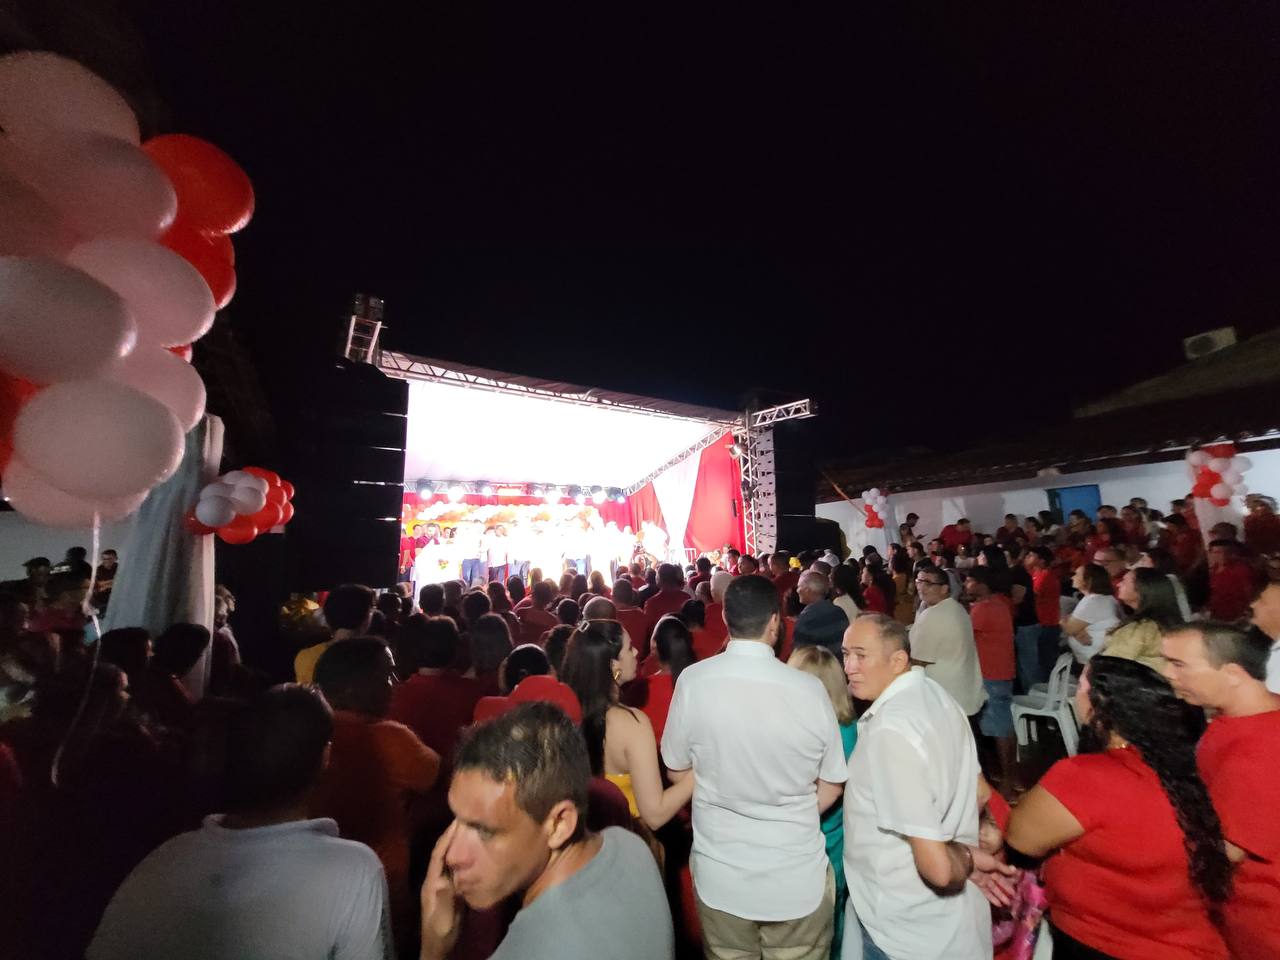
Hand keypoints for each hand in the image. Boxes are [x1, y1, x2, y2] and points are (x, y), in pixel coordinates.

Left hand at [420, 820, 462, 959]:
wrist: (439, 949)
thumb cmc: (441, 933)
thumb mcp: (444, 918)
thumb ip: (444, 899)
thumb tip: (444, 879)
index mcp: (431, 883)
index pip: (438, 854)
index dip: (446, 837)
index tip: (457, 820)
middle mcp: (435, 879)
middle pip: (442, 852)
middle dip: (452, 835)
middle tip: (466, 819)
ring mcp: (442, 884)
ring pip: (449, 859)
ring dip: (457, 844)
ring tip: (471, 830)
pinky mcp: (449, 889)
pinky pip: (456, 868)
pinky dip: (463, 856)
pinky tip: (474, 852)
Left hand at [968, 847, 1019, 907]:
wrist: (966, 860)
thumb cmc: (981, 858)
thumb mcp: (994, 862)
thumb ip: (1004, 868)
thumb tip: (1015, 870)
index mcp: (994, 865)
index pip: (1004, 873)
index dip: (1010, 879)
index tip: (1017, 885)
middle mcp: (990, 872)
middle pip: (1000, 882)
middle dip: (1007, 889)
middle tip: (1014, 897)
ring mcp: (985, 878)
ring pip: (994, 888)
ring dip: (1001, 896)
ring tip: (1008, 903)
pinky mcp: (979, 884)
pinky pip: (987, 892)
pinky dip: (992, 898)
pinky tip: (999, 904)